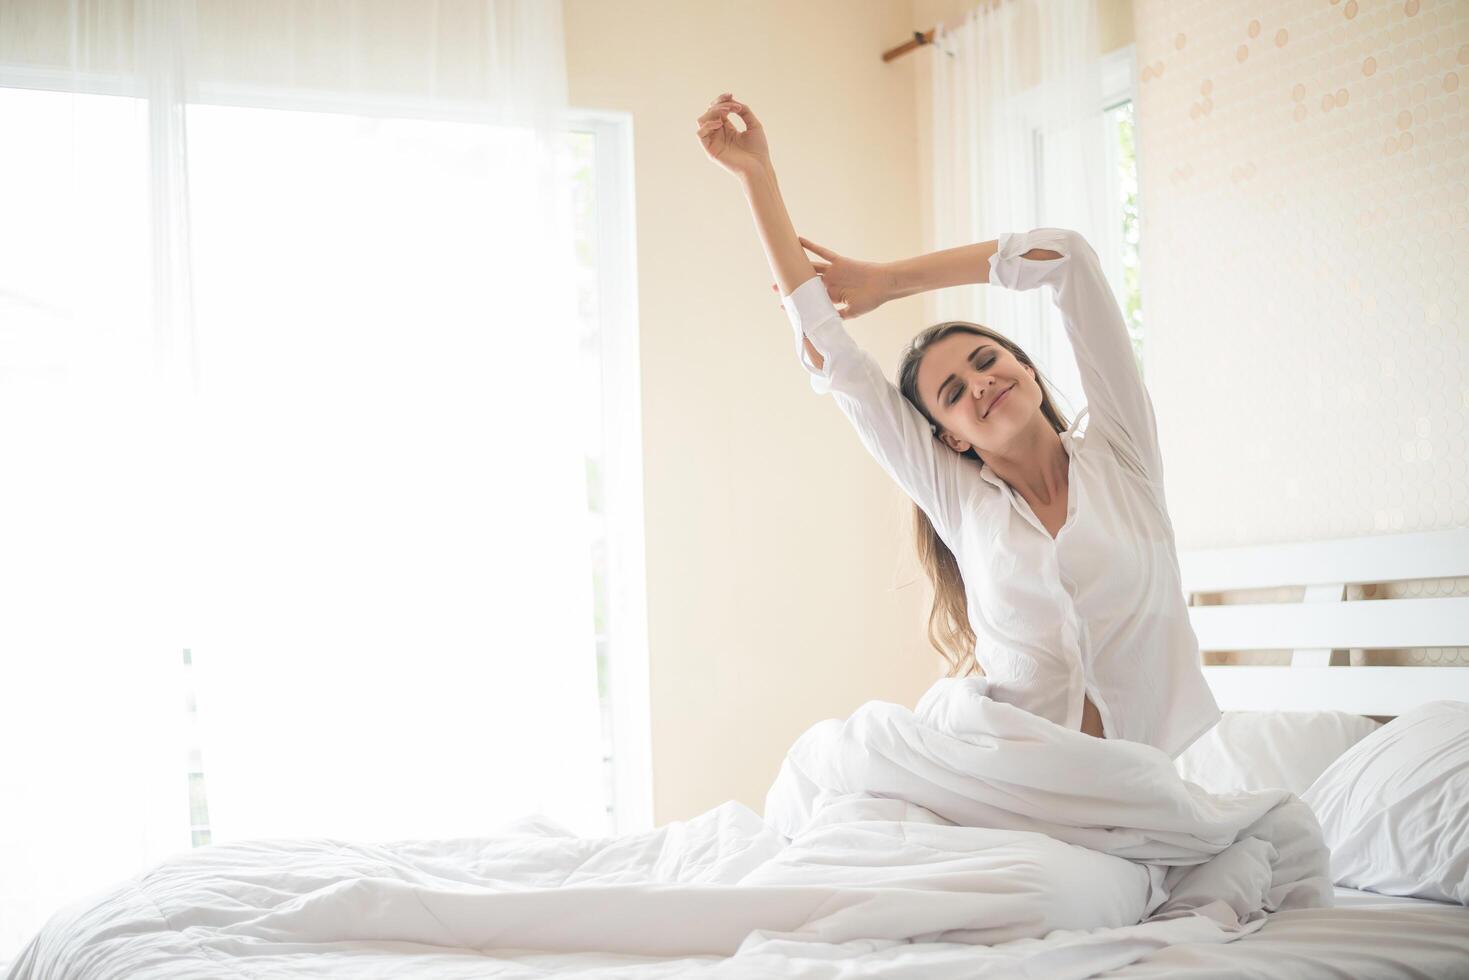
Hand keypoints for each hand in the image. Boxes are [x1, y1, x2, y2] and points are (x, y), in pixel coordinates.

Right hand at [695, 92, 770, 180]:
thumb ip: (744, 111)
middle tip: (733, 107)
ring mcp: (713, 142)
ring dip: (714, 112)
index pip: (718, 110)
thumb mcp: (754, 124)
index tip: (731, 94)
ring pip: (702, 119)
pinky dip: (708, 125)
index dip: (722, 100)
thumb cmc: (758, 149)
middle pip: (709, 112)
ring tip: (728, 111)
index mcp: (727, 129)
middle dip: (720, 104)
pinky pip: (700, 133)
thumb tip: (733, 102)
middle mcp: (718, 134)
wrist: (759, 166)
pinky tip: (721, 124)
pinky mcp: (710, 150)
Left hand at [772, 237, 894, 318]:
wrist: (884, 285)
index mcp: (831, 296)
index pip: (810, 299)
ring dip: (796, 266)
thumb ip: (836, 317)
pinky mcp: (839, 261)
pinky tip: (798, 240)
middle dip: (790, 284)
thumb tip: (822, 327)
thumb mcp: (852, 313)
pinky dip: (811, 246)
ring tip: (780, 265)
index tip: (783, 306)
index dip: (797, 301)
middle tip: (774, 287)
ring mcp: (833, 271)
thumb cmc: (871, 300)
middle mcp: (830, 283)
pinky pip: (823, 252)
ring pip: (810, 267)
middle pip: (805, 283)